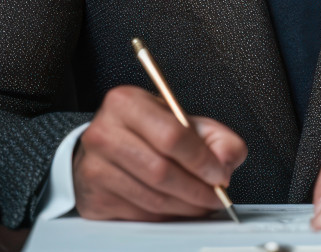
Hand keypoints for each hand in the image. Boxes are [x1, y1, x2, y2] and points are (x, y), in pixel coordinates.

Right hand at [73, 85, 247, 220]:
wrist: (107, 145)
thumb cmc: (148, 131)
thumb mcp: (185, 121)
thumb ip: (217, 136)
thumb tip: (226, 160)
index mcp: (126, 104)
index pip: (172, 136)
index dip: (202, 160)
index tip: (220, 173)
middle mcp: (104, 134)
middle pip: (161, 171)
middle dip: (197, 189)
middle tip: (216, 194)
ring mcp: (94, 168)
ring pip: (152, 198)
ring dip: (186, 206)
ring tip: (202, 202)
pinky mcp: (94, 198)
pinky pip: (140, 214)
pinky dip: (167, 215)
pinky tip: (178, 206)